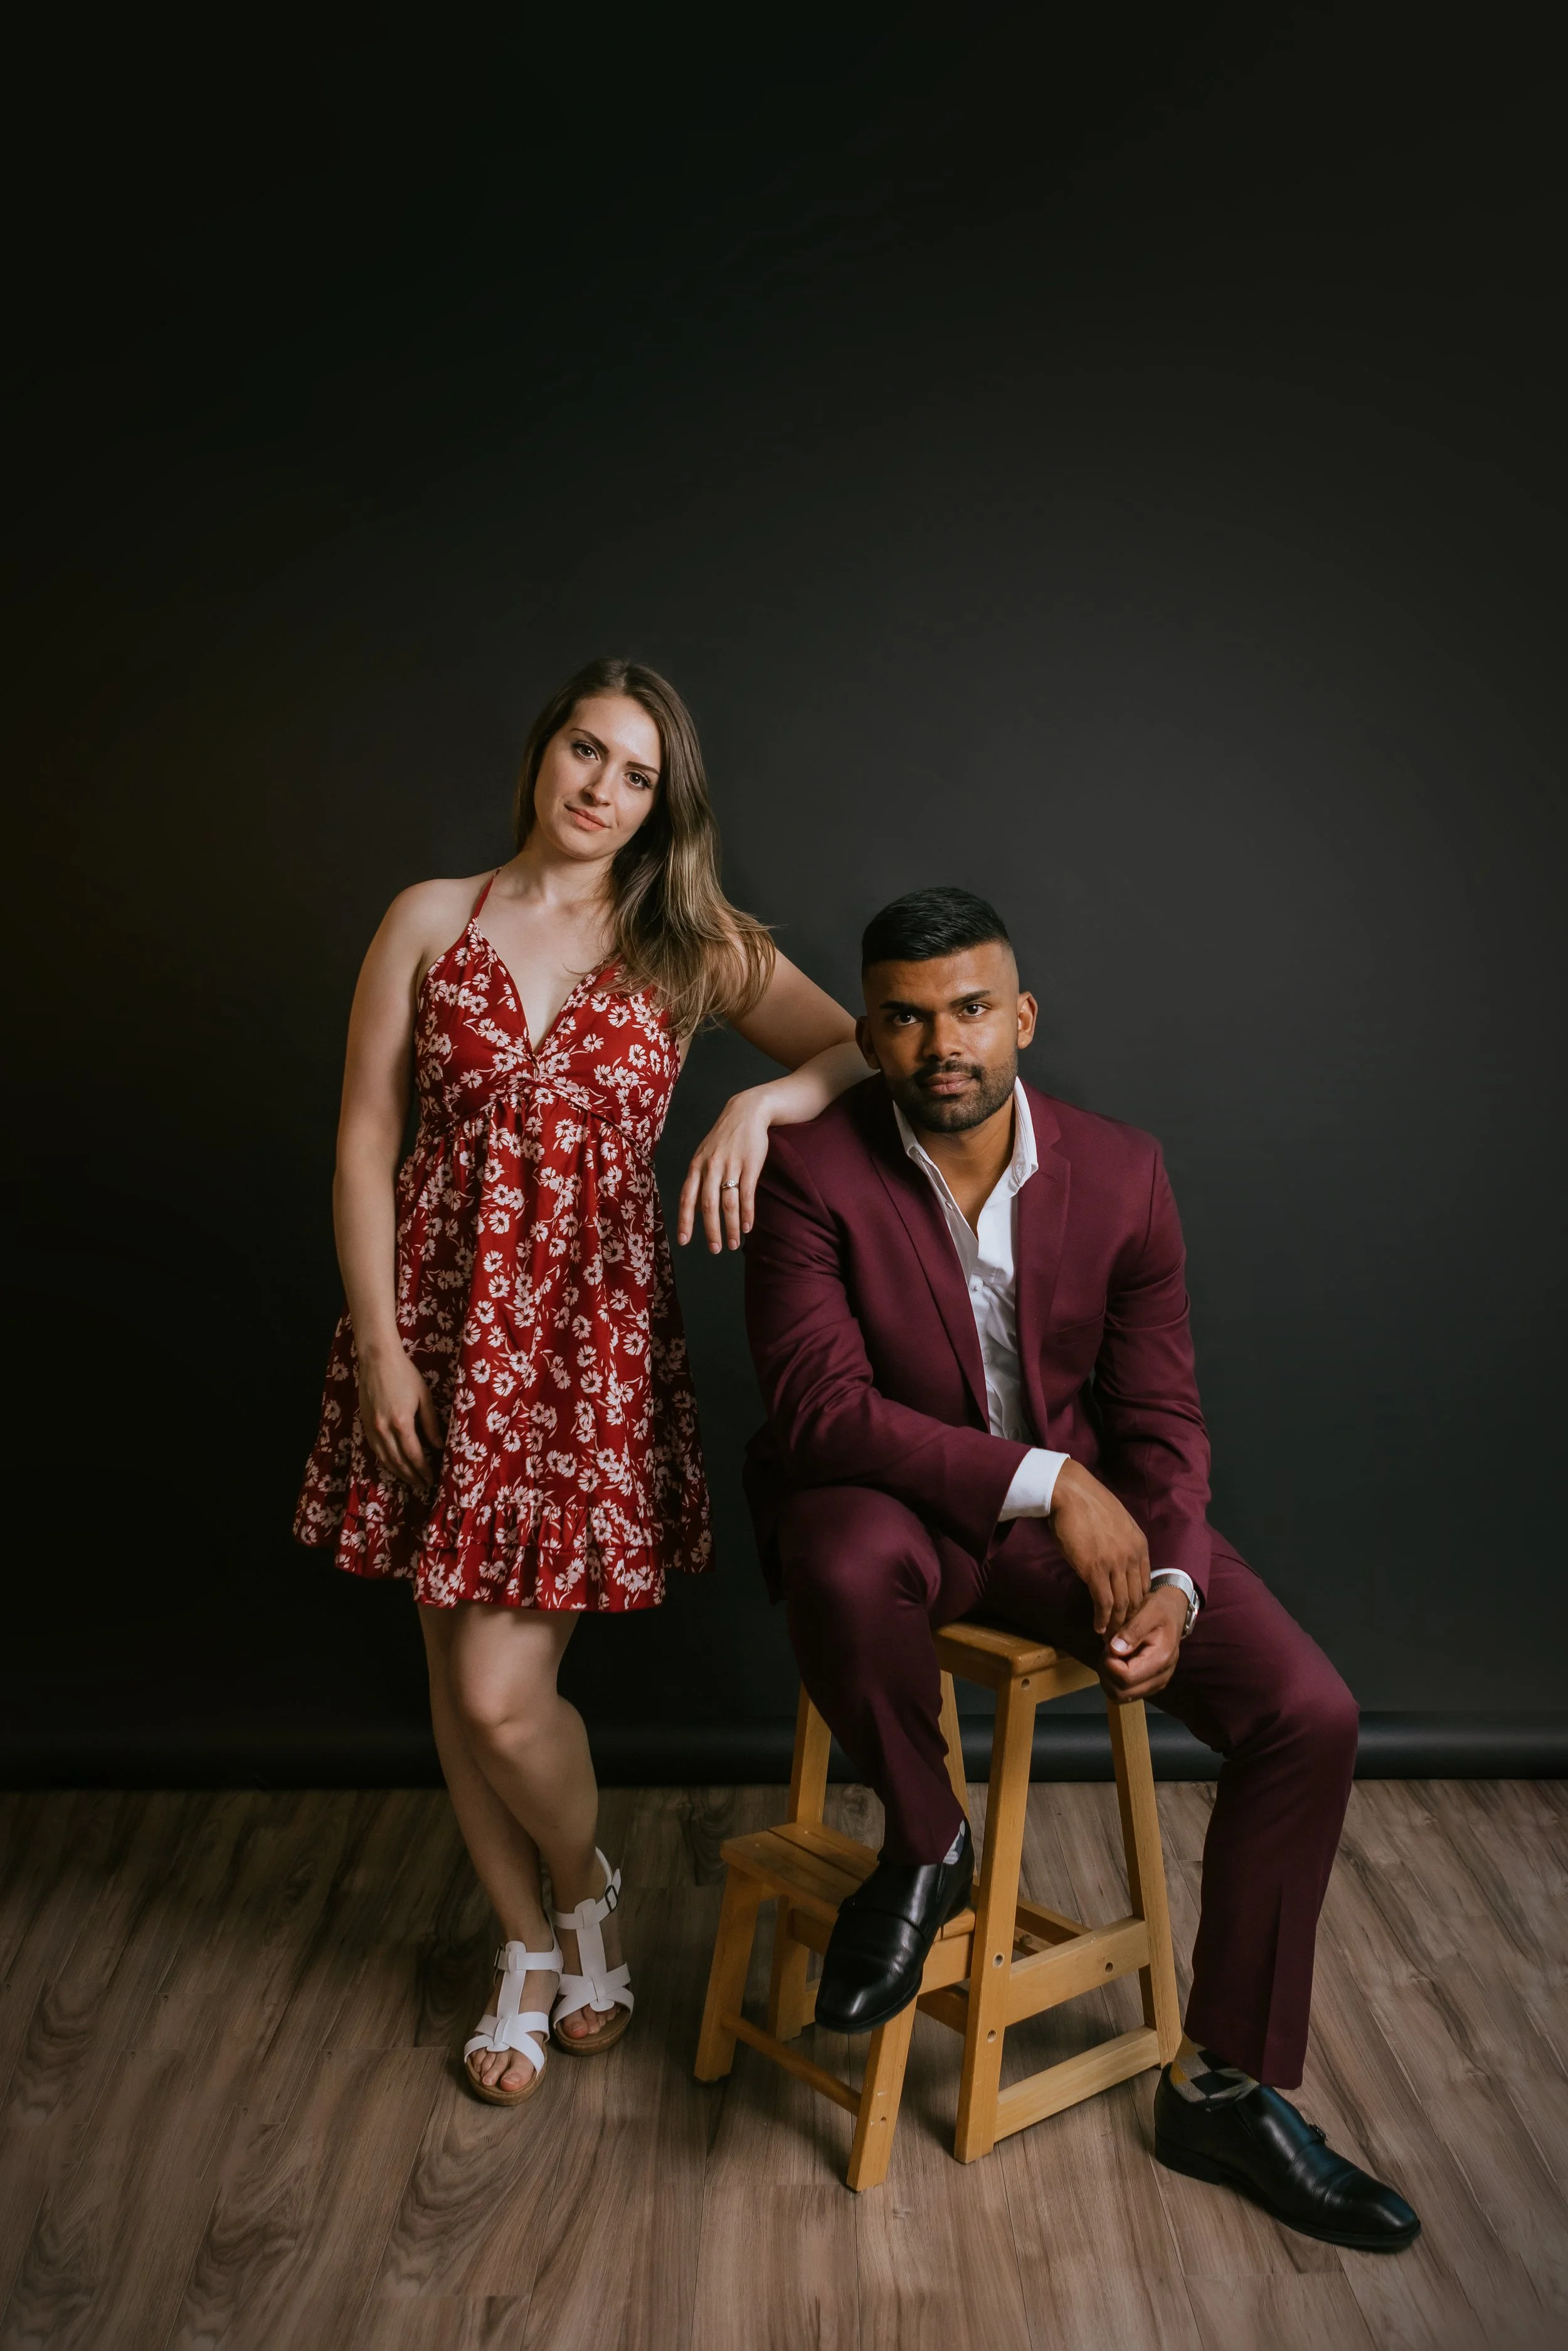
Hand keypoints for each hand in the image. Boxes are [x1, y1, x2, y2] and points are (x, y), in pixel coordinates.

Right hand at [357, 1343, 443, 1497]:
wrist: (377, 1360)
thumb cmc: (405, 1374)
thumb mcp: (424, 1397)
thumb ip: (431, 1423)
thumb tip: (438, 1445)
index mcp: (401, 1422)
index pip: (414, 1455)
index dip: (423, 1470)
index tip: (431, 1479)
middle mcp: (384, 1429)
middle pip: (398, 1462)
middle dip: (412, 1476)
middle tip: (423, 1486)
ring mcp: (372, 1428)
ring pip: (384, 1459)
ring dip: (398, 1473)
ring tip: (410, 1481)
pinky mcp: (365, 1424)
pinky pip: (375, 1450)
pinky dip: (385, 1461)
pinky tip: (394, 1465)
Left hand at [677, 1086, 773, 1252]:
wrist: (746, 1112)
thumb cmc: (724, 1138)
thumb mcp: (704, 1156)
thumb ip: (698, 1181)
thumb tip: (695, 1209)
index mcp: (696, 1166)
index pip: (687, 1198)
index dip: (685, 1221)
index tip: (684, 1241)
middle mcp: (710, 1167)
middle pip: (708, 1205)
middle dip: (711, 1231)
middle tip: (715, 1249)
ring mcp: (731, 1166)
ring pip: (728, 1203)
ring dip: (731, 1227)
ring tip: (734, 1244)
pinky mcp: (750, 1165)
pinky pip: (747, 1194)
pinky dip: (747, 1213)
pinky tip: (748, 1227)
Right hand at [1048, 1458, 1150, 1636]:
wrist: (1069, 1492)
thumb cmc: (1086, 1504)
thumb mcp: (1116, 1523)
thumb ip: (1120, 1544)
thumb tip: (1114, 1561)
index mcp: (1140, 1544)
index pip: (1144, 1584)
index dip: (1137, 1604)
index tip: (1129, 1617)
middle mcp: (1132, 1556)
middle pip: (1136, 1597)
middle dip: (1130, 1619)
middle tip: (1122, 1635)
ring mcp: (1115, 1563)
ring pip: (1122, 1603)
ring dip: (1116, 1624)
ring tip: (1110, 1638)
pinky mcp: (1095, 1569)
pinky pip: (1103, 1602)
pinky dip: (1102, 1618)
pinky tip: (1098, 1627)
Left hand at [1098, 1584, 1187, 1703]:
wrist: (1173, 1613)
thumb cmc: (1161, 1609)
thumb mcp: (1148, 1611)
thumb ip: (1132, 1631)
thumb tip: (1115, 1650)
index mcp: (1161, 1659)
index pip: (1126, 1677)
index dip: (1110, 1664)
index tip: (1109, 1646)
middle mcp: (1161, 1677)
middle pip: (1122, 1693)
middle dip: (1107, 1673)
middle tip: (1107, 1652)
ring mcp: (1156, 1684)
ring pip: (1121, 1696)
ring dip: (1108, 1678)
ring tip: (1111, 1656)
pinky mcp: (1150, 1685)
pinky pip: (1125, 1693)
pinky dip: (1114, 1681)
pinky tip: (1116, 1662)